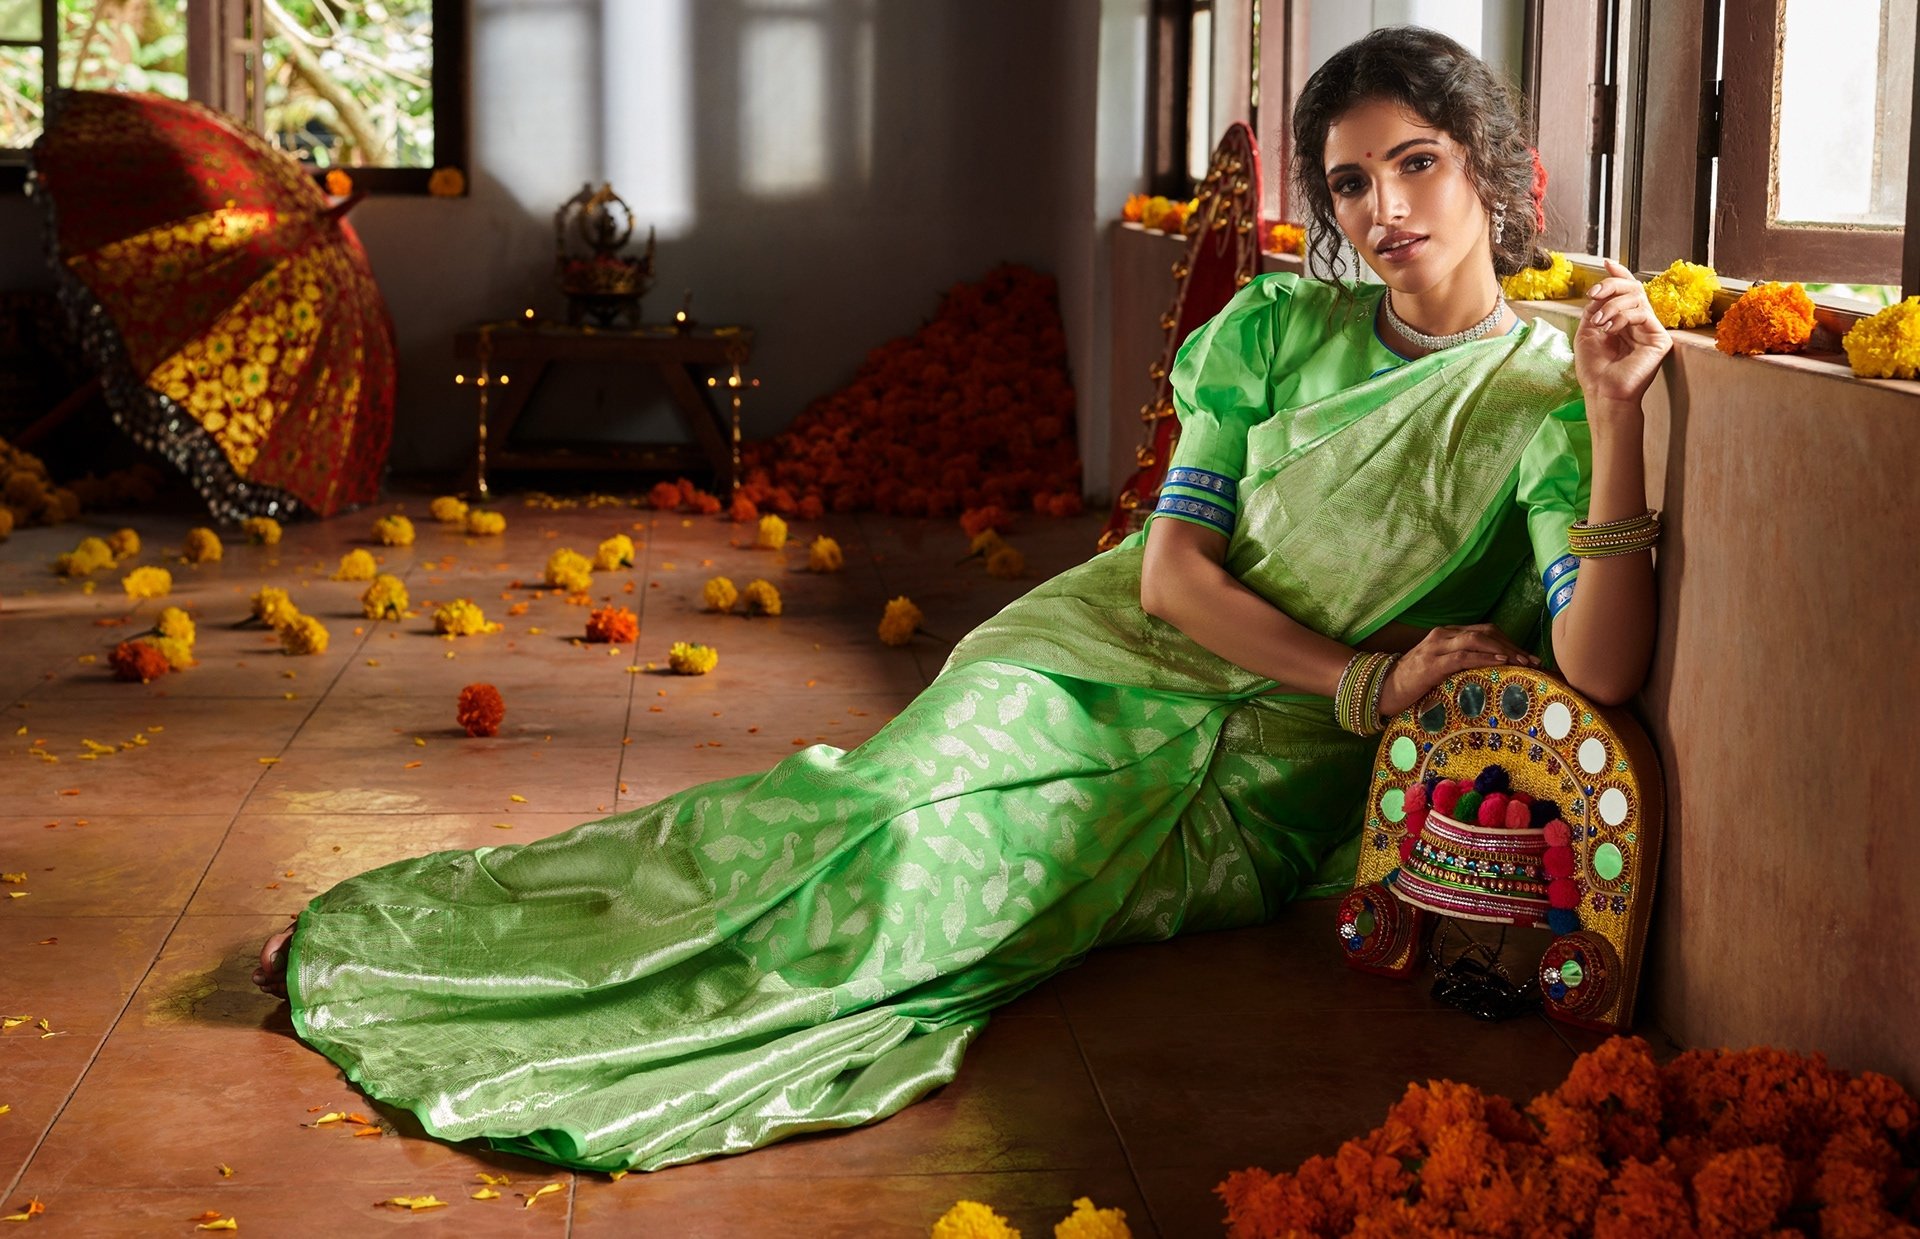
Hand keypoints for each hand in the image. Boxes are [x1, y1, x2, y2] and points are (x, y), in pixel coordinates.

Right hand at [1376, 624, 1540, 717]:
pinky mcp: (1432, 663)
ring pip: (1477, 640)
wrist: (1383, 689)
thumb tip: (1492, 672)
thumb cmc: (1413, 683)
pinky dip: (1484, 657)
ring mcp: (1436, 647)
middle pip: (1486, 632)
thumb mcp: (1441, 668)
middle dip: (1512, 645)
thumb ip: (1461, 663)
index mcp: (1447, 634)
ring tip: (1522, 662)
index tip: (1529, 657)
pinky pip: (1463, 656)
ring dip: (1503, 650)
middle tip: (1533, 661)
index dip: (1509, 641)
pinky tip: (1499, 662)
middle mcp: (1443, 634)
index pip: (1485, 631)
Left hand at [1574, 257, 1672, 407]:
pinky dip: (1622, 316)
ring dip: (1612, 305)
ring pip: (1637, 298)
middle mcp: (1640, 323)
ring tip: (1599, 322)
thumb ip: (1595, 308)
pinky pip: (1642, 313)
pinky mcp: (1659, 339)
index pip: (1626, 292)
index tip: (1606, 263)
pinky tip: (1610, 329)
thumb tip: (1601, 289)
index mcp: (1623, 321)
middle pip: (1634, 288)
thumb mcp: (1587, 331)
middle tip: (1594, 293)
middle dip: (1612, 284)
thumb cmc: (1594, 369)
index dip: (1618, 275)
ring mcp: (1651, 330)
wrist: (1602, 393)